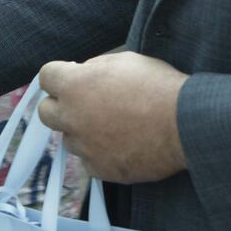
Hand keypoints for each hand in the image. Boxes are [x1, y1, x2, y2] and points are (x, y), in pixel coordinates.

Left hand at [38, 52, 187, 183]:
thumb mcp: (124, 61)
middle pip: (46, 113)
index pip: (46, 76)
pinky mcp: (100, 170)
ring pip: (69, 138)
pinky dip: (99, 154)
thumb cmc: (157, 86)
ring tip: (112, 126)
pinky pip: (88, 161)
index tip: (72, 78)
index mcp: (75, 85)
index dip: (59, 76)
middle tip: (84, 104)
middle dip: (61, 106)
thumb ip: (95, 68)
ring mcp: (84, 146)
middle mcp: (72, 117)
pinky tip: (120, 146)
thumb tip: (83, 74)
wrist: (184, 124)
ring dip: (82, 131)